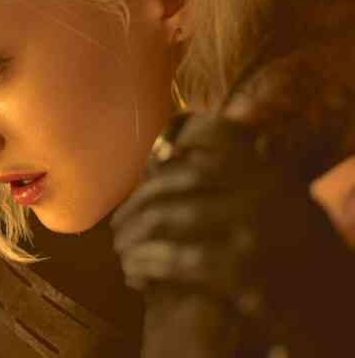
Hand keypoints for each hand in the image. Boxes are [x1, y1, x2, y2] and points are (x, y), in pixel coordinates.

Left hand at [110, 113, 316, 320]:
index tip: (148, 172)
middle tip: (118, 228)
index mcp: (271, 173)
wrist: (336, 312)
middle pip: (178, 181)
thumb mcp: (289, 206)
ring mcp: (256, 234)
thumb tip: (197, 138)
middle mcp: (265, 194)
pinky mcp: (247, 276)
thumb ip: (250, 174)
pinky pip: (181, 261)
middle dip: (138, 205)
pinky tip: (136, 275)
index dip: (170, 155)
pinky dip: (149, 264)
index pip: (211, 140)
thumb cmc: (301, 258)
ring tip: (123, 254)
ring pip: (170, 219)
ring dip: (135, 237)